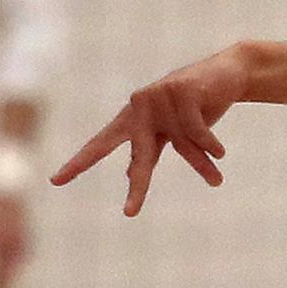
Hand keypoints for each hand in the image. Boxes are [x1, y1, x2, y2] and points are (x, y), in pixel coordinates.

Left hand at [52, 47, 249, 214]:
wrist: (230, 73)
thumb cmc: (199, 106)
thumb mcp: (172, 132)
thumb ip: (151, 149)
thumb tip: (128, 175)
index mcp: (133, 120)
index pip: (101, 144)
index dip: (79, 163)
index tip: (56, 180)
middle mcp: (139, 108)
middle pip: (139, 158)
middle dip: (138, 187)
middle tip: (130, 214)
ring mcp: (158, 97)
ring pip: (183, 147)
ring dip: (202, 164)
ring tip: (216, 180)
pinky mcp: (180, 92)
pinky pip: (197, 134)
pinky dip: (211, 146)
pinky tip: (220, 152)